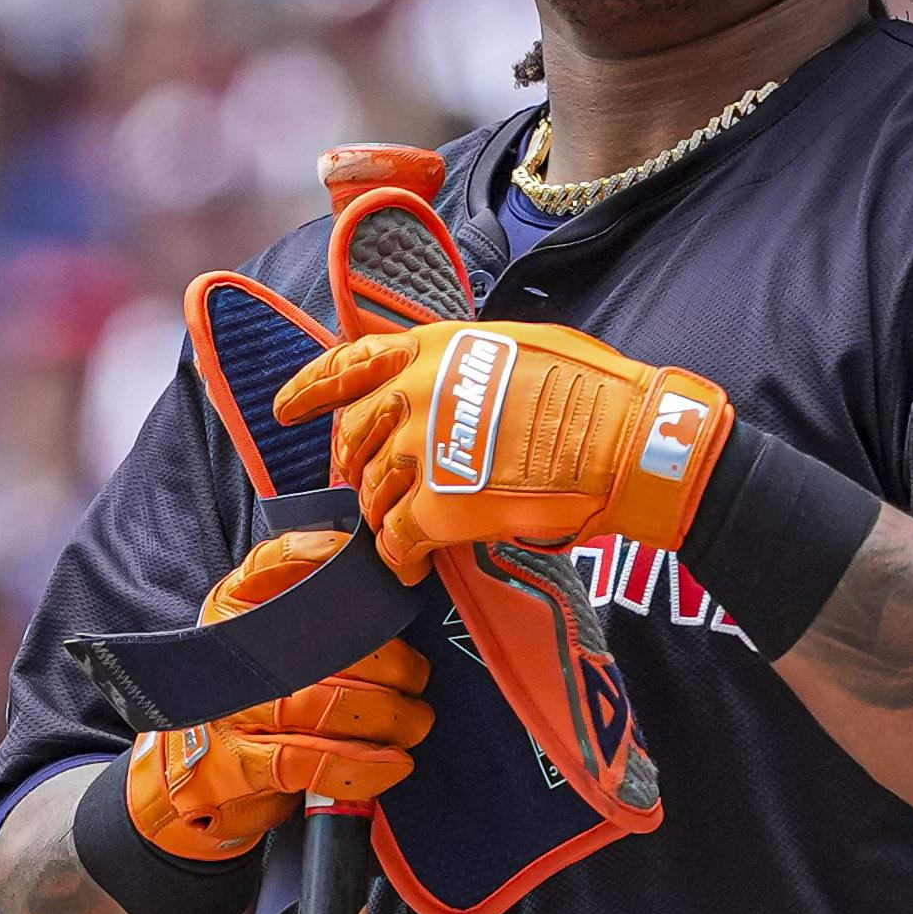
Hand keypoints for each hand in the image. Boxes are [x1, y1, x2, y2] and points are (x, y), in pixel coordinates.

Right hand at [120, 531, 434, 857]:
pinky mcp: (240, 765)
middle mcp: (230, 651)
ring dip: (385, 716)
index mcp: (235, 605)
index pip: (278, 561)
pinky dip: (361, 766)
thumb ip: (311, 605)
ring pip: (321, 704)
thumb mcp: (267, 638)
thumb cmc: (251, 696)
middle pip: (320, 644)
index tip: (384, 571)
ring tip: (415, 721)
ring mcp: (231, 708)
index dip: (331, 560)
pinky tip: (393, 764)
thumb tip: (387, 580)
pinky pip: (310, 762)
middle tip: (417, 677)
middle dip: (387, 663)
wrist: (193, 773)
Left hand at [275, 320, 731, 582]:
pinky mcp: (440, 506)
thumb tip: (454, 385)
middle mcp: (416, 392)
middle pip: (356, 437)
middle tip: (370, 487)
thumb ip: (468, 365)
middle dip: (357, 466)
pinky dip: (398, 557)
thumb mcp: (518, 346)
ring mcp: (424, 450)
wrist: (626, 441)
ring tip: (403, 528)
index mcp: (434, 347)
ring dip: (383, 514)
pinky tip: (409, 567)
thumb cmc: (594, 390)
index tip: (286, 409)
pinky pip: (398, 539)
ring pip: (373, 492)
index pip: (349, 364)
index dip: (311, 389)